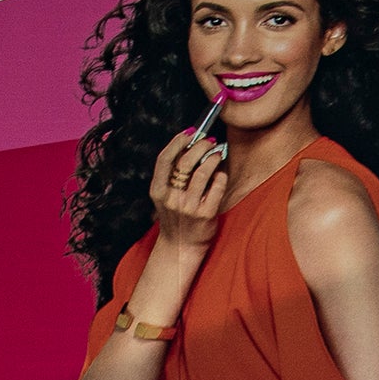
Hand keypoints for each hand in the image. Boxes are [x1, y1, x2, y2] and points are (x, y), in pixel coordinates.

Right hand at [145, 127, 231, 260]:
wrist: (180, 247)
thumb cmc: (175, 217)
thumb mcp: (165, 197)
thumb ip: (171, 176)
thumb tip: (187, 146)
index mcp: (158, 191)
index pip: (164, 159)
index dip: (178, 141)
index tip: (190, 132)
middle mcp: (172, 198)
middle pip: (186, 162)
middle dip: (200, 145)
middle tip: (210, 140)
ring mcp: (189, 207)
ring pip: (203, 172)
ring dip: (212, 157)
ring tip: (217, 152)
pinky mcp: (206, 215)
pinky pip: (216, 188)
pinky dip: (220, 176)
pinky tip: (221, 173)